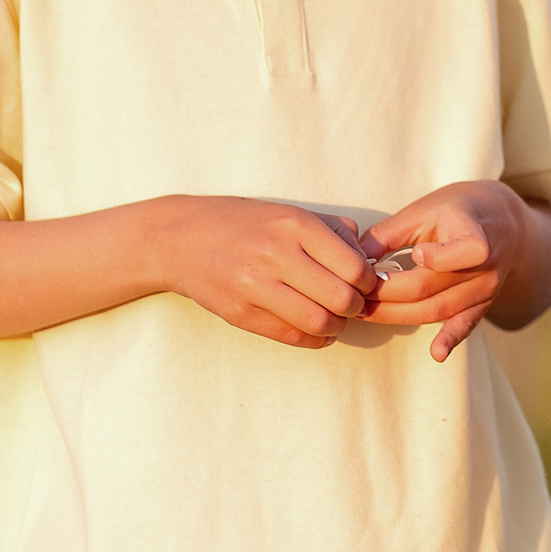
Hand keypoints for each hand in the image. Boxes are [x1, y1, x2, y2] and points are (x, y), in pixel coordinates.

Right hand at [156, 197, 376, 348]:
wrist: (181, 239)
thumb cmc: (245, 224)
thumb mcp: (290, 213)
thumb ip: (334, 231)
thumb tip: (369, 262)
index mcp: (295, 224)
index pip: (354, 267)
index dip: (368, 283)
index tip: (364, 284)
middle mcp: (276, 253)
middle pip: (341, 298)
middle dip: (356, 308)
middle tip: (353, 305)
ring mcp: (254, 285)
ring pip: (319, 322)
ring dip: (336, 327)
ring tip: (334, 319)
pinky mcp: (239, 313)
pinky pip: (291, 336)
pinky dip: (313, 339)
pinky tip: (315, 330)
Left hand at [362, 181, 542, 361]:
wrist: (502, 221)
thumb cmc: (456, 210)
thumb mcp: (426, 209)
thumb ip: (390, 233)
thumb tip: (354, 259)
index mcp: (474, 231)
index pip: (467, 250)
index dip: (440, 257)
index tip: (415, 253)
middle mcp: (486, 264)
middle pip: (432, 288)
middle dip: (388, 295)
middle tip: (355, 295)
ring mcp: (487, 288)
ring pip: (439, 310)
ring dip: (399, 316)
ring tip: (366, 313)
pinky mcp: (484, 304)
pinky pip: (466, 324)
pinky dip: (451, 339)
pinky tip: (437, 353)